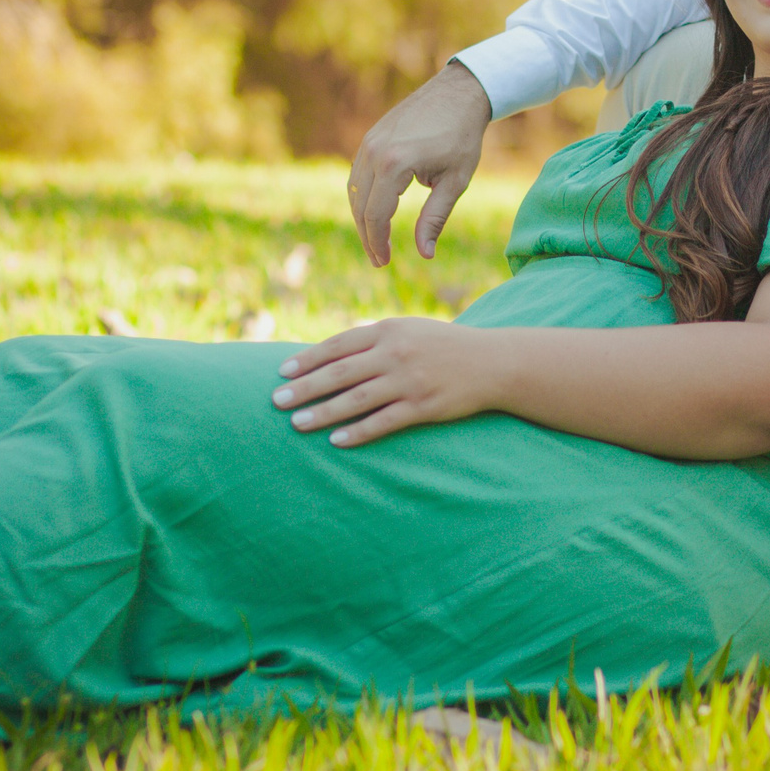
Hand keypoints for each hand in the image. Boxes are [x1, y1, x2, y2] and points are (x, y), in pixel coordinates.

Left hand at [273, 318, 499, 446]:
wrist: (493, 362)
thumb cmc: (444, 346)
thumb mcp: (409, 330)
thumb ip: (374, 339)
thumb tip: (332, 354)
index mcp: (389, 329)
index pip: (339, 344)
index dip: (308, 359)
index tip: (282, 372)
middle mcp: (396, 352)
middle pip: (340, 372)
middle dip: (305, 387)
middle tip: (276, 401)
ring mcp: (410, 380)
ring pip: (357, 398)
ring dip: (324, 412)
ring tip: (297, 424)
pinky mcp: (424, 405)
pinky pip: (384, 421)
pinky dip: (358, 431)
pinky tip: (337, 441)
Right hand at [348, 64, 490, 265]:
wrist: (459, 93)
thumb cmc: (462, 138)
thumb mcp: (454, 182)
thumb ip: (435, 218)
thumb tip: (424, 254)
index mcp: (395, 164)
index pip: (376, 215)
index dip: (378, 243)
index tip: (384, 263)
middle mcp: (374, 152)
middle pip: (360, 206)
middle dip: (368, 236)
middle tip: (379, 260)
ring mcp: (369, 142)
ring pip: (354, 190)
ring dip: (362, 218)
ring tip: (376, 240)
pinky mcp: (370, 137)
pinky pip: (358, 174)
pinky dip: (362, 197)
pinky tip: (375, 212)